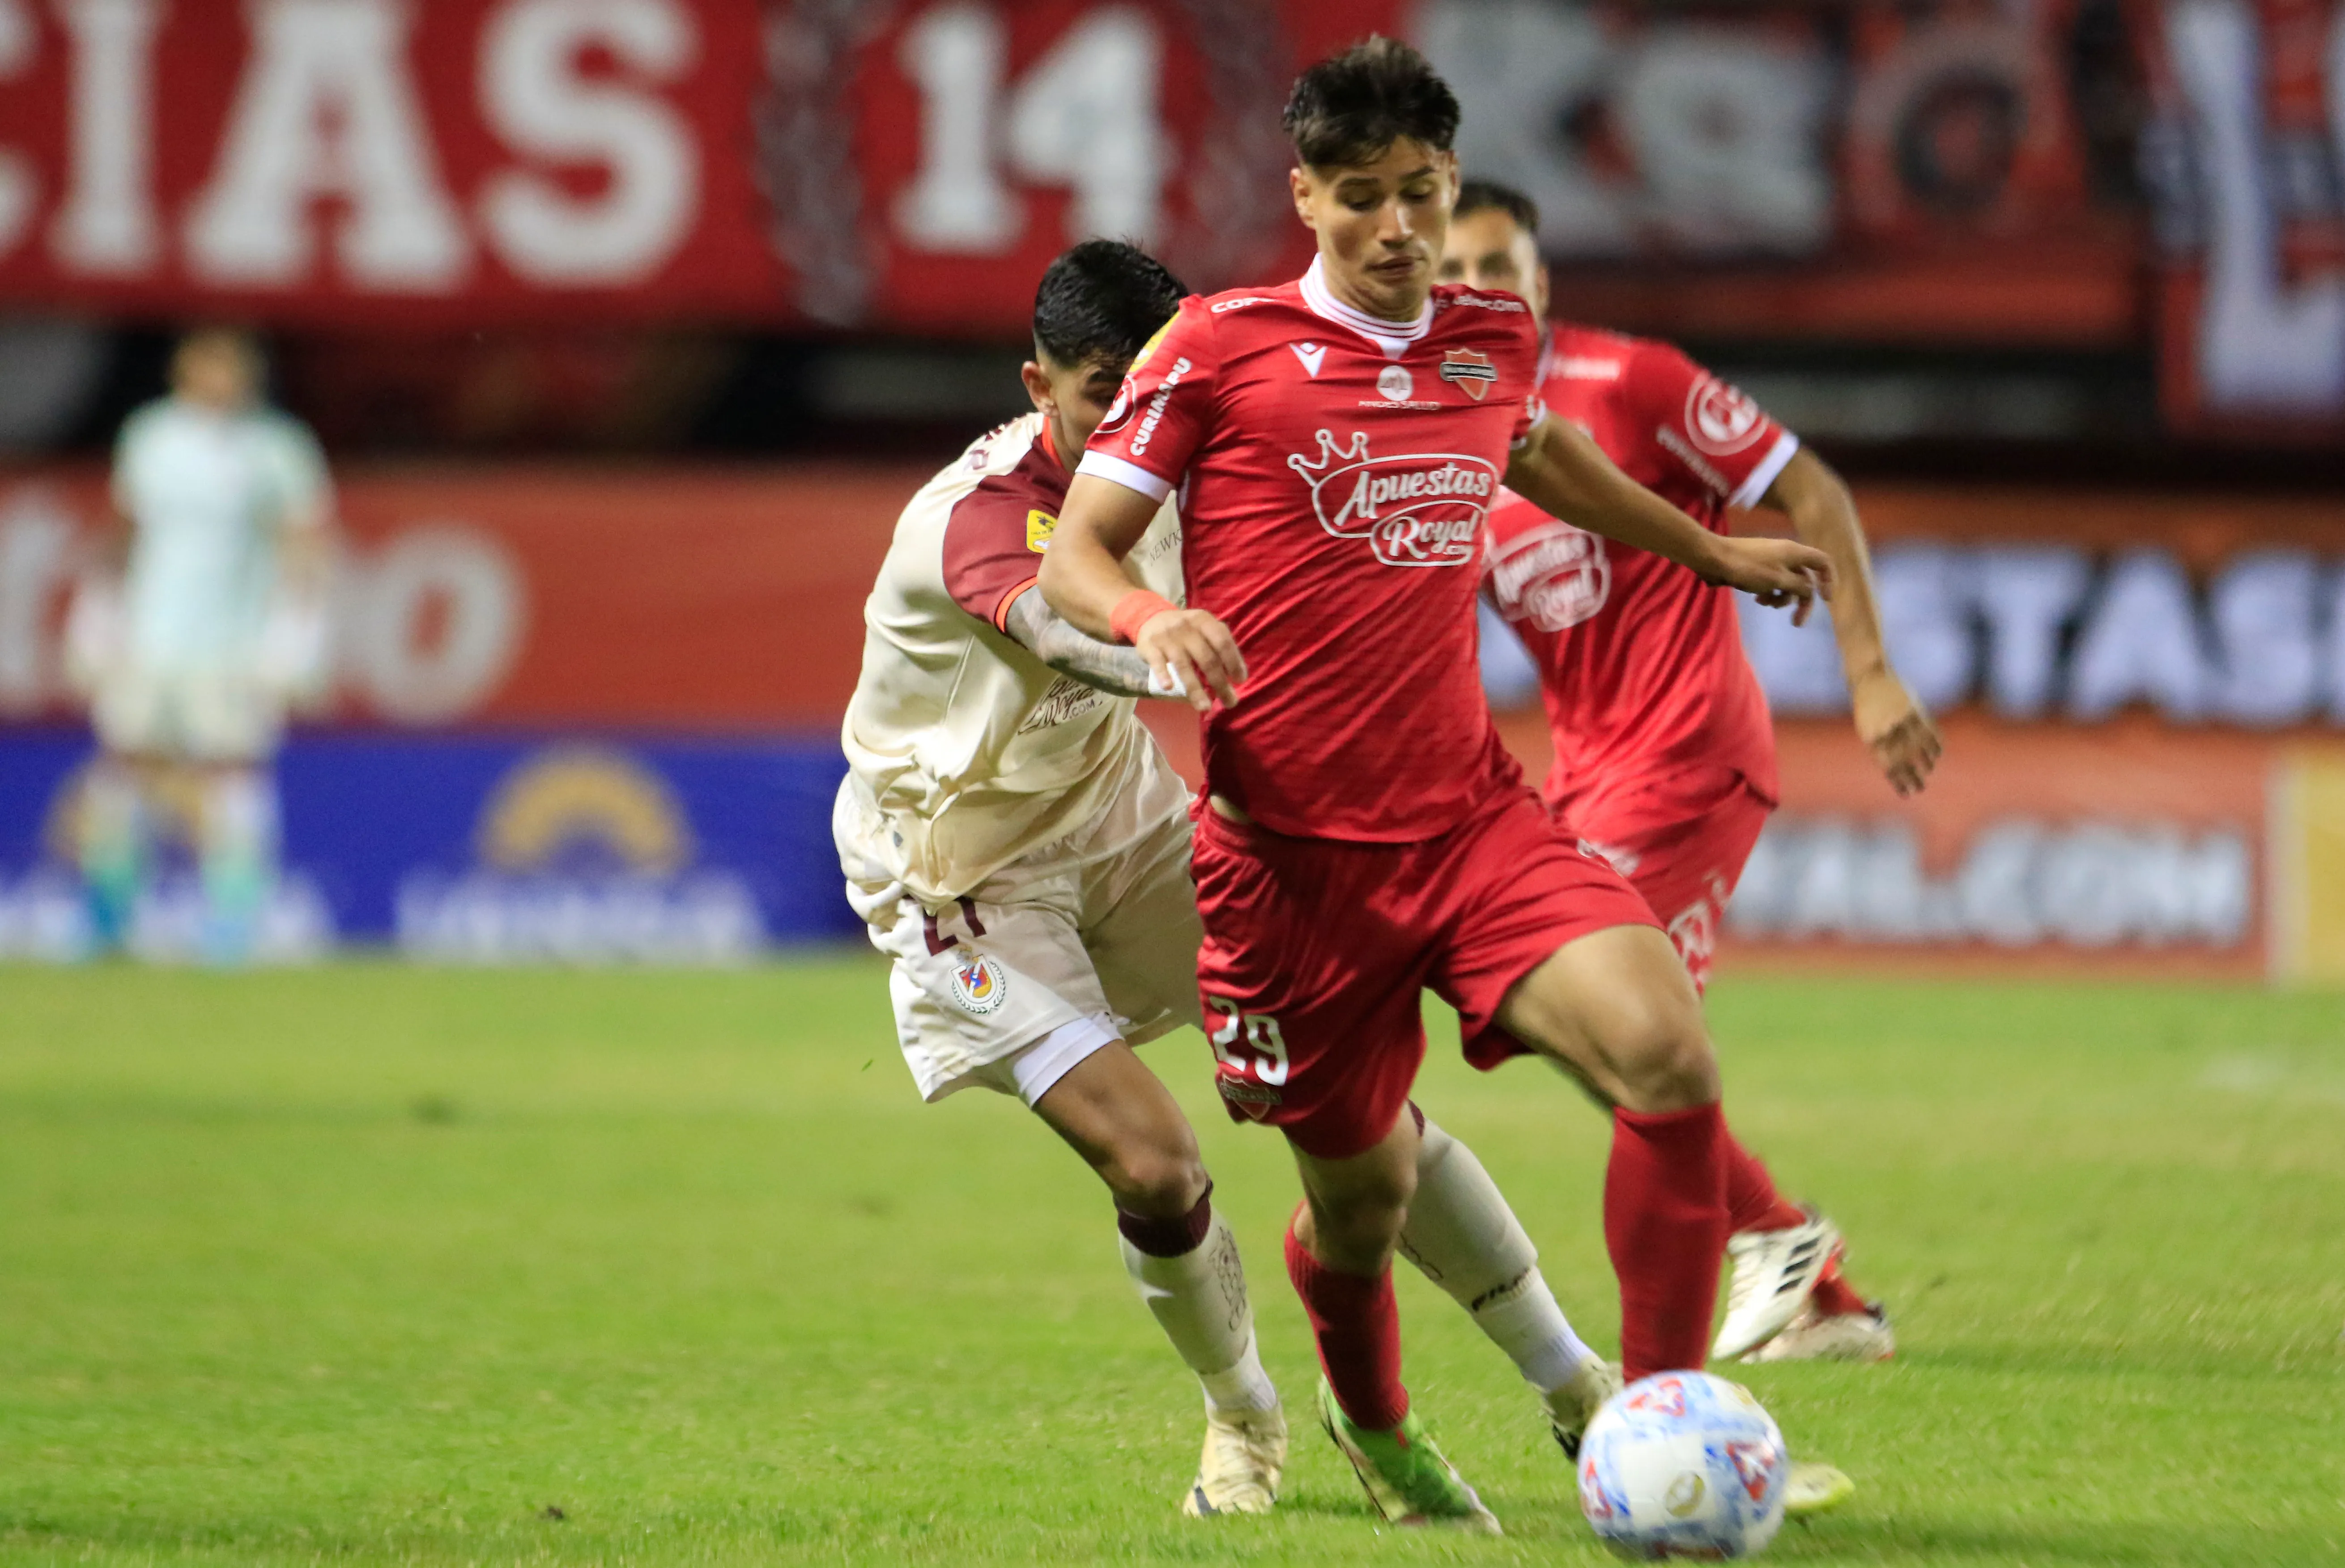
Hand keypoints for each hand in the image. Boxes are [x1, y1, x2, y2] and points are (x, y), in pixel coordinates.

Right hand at [1135, 607, 1244, 712]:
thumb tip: (1238, 674)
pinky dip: (1163, 674)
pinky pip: (1157, 663)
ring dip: (1195, 689)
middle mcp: (1186, 628)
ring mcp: (1167, 638)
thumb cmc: (1186, 629)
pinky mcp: (1149, 647)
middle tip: (1229, 702)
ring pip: (1183, 666)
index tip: (1240, 681)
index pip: (1222, 641)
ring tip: (1204, 707)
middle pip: (1206, 658)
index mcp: (1203, 621)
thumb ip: (1220, 644)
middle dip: (1220, 683)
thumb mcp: (1204, 627)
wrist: (1151, 618)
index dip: (1233, 662)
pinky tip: (1169, 688)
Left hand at [1704, 537, 1833, 624]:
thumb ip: (1799, 586)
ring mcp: (1771, 561)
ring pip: (1787, 584)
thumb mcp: (1778, 579)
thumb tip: (1810, 591)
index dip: (1829, 580)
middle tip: (1796, 623)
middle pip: (1805, 579)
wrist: (1713, 558)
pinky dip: (1769, 593)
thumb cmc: (1747, 567)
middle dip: (1802, 601)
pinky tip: (1757, 600)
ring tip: (1766, 604)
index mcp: (1795, 552)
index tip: (1826, 600)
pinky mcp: (1758, 569)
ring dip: (1781, 598)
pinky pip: (1772, 583)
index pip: (1823, 562)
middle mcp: (1786, 555)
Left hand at [1851, 665, 1940, 796]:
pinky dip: (1934, 744)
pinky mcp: (1913, 709)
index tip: (1907, 794)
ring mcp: (1901, 719)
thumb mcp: (1867, 727)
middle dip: (1913, 777)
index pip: (1888, 766)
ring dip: (1925, 762)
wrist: (1868, 676)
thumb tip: (1894, 770)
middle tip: (1922, 789)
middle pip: (1904, 760)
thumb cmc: (1867, 706)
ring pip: (1918, 747)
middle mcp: (1886, 730)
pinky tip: (1937, 754)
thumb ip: (1880, 747)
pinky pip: (1928, 731)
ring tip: (1928, 771)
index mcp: (1871, 738)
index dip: (1898, 781)